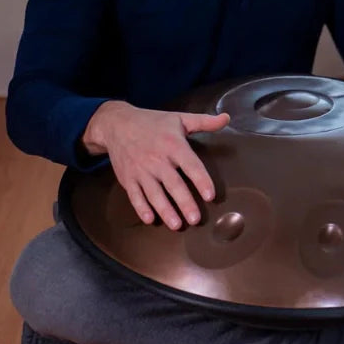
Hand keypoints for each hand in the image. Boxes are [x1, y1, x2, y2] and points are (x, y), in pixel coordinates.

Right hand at [82, 101, 229, 229]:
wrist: (117, 124)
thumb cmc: (153, 122)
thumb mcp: (179, 118)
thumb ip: (204, 121)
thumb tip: (226, 118)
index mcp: (173, 145)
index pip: (190, 165)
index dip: (201, 180)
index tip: (210, 195)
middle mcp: (157, 160)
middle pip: (173, 184)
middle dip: (185, 203)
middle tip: (195, 219)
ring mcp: (141, 171)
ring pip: (154, 194)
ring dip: (165, 210)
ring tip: (177, 225)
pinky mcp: (128, 179)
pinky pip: (135, 196)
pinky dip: (141, 209)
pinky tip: (150, 220)